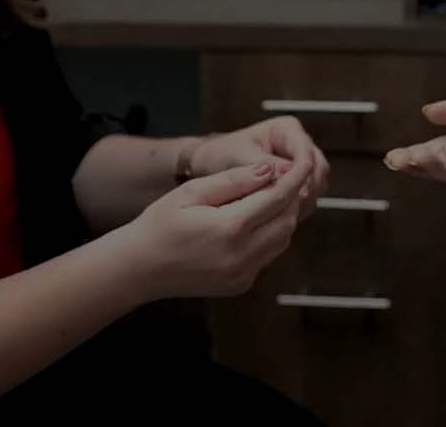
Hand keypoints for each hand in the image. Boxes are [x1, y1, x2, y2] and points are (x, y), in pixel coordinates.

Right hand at [123, 160, 309, 299]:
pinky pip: (268, 256)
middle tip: (283, 178)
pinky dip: (269, 237)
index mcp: (229, 228)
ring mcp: (243, 275)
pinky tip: (250, 223)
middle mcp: (241, 256)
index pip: (278, 198)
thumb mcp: (192, 192)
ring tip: (264, 198)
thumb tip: (270, 169)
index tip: (305, 161)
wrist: (139, 268)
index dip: (295, 177)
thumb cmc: (159, 225)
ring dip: (281, 217)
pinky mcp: (241, 285)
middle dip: (290, 197)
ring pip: (283, 240)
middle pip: (287, 220)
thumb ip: (234, 180)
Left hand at [188, 117, 330, 218]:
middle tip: (292, 206)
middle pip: (319, 169)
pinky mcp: (297, 182)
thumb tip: (287, 174)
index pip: (306, 152)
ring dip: (305, 200)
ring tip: (284, 213)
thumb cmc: (221, 153)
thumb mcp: (239, 156)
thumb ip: (262, 164)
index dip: (303, 174)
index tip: (295, 191)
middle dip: (308, 188)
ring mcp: (299, 164)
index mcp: (286, 129)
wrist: (210, 165)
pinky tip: (282, 215)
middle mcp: (297, 144)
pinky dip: (299, 207)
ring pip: (317, 184)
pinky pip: (308, 196)